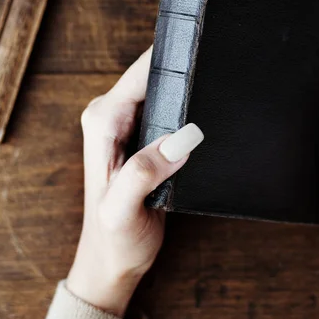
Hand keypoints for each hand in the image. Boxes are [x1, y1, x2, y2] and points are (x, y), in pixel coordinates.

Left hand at [66, 47, 203, 315]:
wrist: (111, 261)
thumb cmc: (113, 240)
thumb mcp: (122, 210)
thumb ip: (144, 172)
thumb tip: (181, 138)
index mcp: (102, 122)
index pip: (140, 74)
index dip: (171, 61)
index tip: (202, 56)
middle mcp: (110, 116)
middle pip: (152, 74)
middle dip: (182, 73)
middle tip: (216, 76)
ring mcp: (125, 124)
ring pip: (161, 88)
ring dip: (185, 89)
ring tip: (213, 93)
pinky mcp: (141, 135)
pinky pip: (166, 107)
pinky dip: (184, 107)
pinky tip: (202, 113)